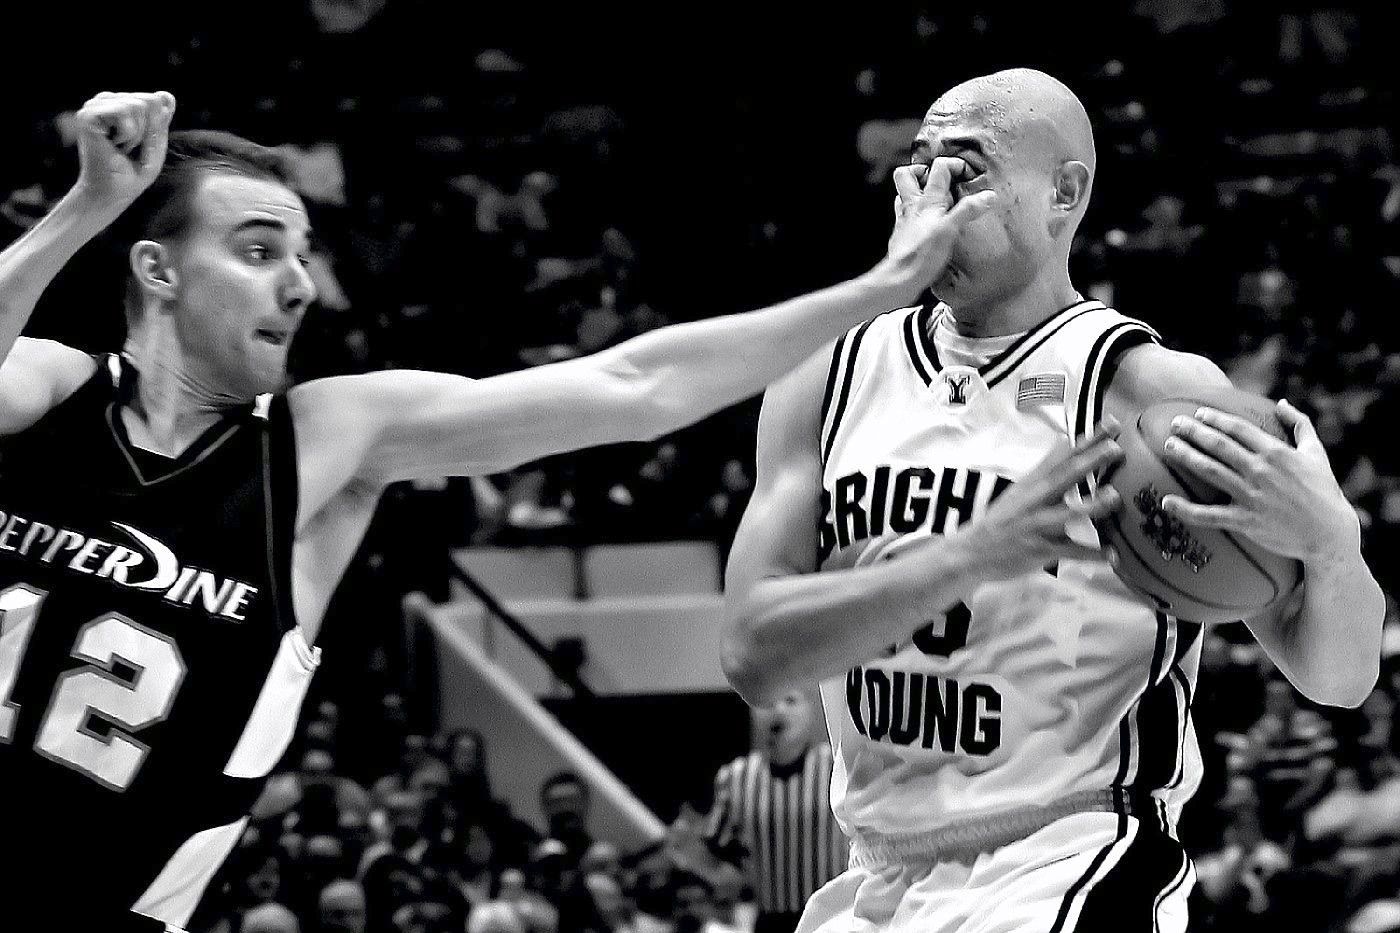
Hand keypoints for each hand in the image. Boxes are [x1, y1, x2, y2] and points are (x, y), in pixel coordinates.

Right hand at [72, 91, 176, 212]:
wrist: (112, 192)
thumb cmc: (133, 172)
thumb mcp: (156, 144)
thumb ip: (160, 120)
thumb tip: (166, 95)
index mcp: (122, 104)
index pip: (157, 100)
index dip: (156, 128)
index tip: (139, 145)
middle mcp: (108, 101)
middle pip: (149, 101)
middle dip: (147, 131)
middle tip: (129, 148)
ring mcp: (96, 105)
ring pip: (138, 105)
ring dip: (136, 134)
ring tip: (120, 147)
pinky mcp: (88, 114)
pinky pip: (124, 112)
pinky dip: (127, 134)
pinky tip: (112, 144)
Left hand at [876, 156, 996, 301]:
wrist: (899, 278)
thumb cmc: (922, 255)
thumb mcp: (950, 230)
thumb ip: (967, 210)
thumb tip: (987, 195)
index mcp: (926, 201)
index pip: (939, 168)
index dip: (954, 165)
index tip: (966, 174)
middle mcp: (912, 206)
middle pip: (905, 175)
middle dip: (921, 170)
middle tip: (936, 178)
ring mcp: (904, 220)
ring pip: (903, 195)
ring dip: (916, 192)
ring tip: (933, 198)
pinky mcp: (901, 235)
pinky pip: (905, 215)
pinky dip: (915, 214)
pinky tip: (926, 223)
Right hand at [953, 421, 1123, 581]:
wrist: (972, 551)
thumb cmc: (1002, 520)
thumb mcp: (1020, 490)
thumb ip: (1045, 470)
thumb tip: (1065, 441)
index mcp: (1033, 484)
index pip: (1064, 456)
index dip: (1087, 440)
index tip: (1111, 423)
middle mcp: (1035, 500)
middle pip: (1065, 477)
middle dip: (1089, 462)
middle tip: (1114, 448)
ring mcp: (1037, 525)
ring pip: (1066, 513)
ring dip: (1091, 505)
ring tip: (1114, 497)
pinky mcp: (1040, 550)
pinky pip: (1069, 552)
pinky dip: (1091, 555)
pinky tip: (1113, 556)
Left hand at [1159, 399, 1359, 561]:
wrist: (1329, 533)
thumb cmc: (1324, 491)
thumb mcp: (1317, 453)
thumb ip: (1300, 424)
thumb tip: (1282, 403)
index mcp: (1277, 453)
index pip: (1239, 429)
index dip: (1216, 419)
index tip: (1198, 413)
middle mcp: (1261, 471)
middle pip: (1219, 445)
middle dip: (1194, 431)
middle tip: (1174, 422)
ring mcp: (1251, 495)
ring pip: (1210, 471)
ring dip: (1186, 456)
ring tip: (1168, 445)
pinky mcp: (1245, 520)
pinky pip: (1209, 515)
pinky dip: (1186, 509)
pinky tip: (1166, 501)